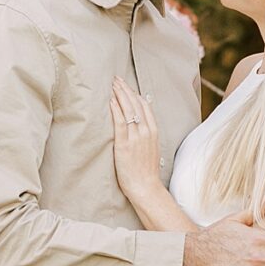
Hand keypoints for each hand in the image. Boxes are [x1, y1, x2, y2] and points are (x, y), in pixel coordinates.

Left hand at [110, 78, 163, 204]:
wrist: (145, 187)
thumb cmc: (146, 170)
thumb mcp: (151, 148)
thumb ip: (146, 135)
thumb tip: (139, 124)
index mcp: (153, 131)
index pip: (144, 105)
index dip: (134, 93)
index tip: (126, 85)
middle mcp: (146, 131)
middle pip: (136, 103)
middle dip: (125, 89)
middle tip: (116, 79)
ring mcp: (136, 137)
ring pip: (128, 110)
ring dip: (119, 95)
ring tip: (112, 85)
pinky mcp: (124, 144)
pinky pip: (120, 123)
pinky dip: (116, 110)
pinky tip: (111, 101)